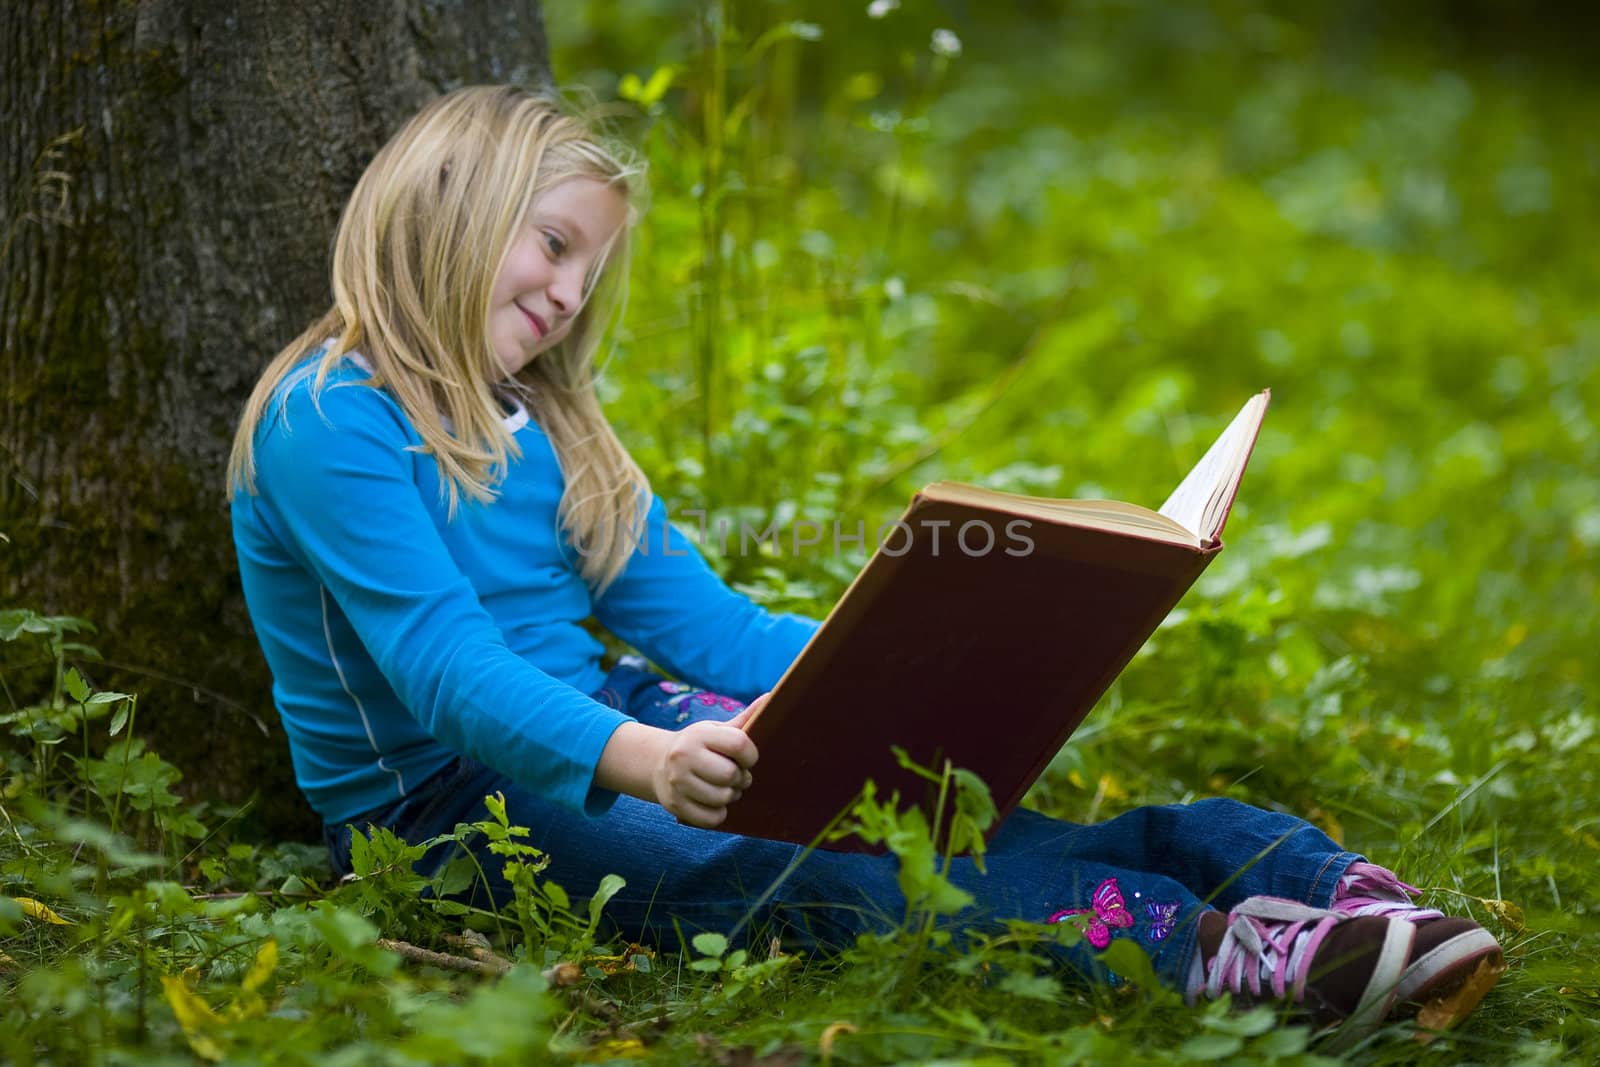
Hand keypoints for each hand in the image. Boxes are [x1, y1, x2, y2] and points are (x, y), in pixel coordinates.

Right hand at [651, 712, 758, 827]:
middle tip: (736, 776)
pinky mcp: (675, 805)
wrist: (658, 763)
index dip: (751, 755)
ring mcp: (677, 782)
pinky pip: (711, 818)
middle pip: (731, 775)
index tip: (747, 759)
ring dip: (731, 796)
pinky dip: (719, 813)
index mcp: (699, 734)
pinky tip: (713, 802)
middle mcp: (684, 756)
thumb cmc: (698, 745)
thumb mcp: (716, 729)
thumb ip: (744, 719)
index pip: (739, 744)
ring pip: (723, 798)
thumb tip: (770, 698)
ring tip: (725, 788)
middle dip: (741, 778)